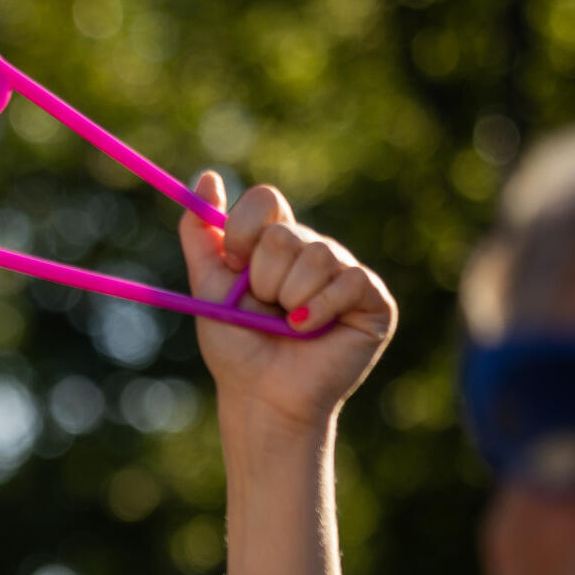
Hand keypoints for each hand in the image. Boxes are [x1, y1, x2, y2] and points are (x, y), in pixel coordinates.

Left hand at [179, 172, 395, 432]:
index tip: (236, 267)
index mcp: (278, 242)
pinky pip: (348, 281)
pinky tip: (312, 332)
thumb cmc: (238, 348)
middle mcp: (315, 250)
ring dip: (290, 300)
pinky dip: (319, 311)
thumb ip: (201, 235)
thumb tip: (206, 177)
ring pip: (316, 256)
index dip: (243, 233)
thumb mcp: (209, 287)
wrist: (263, 396)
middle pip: (285, 233)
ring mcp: (346, 273)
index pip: (265, 201)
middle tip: (266, 310)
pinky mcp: (373, 299)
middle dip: (263, 280)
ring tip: (290, 326)